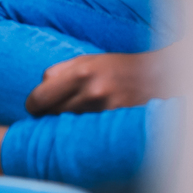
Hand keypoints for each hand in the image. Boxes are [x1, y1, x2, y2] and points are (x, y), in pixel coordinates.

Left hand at [24, 51, 168, 116]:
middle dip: (48, 113)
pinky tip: (88, 126)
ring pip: (68, 123)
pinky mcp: (116, 123)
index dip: (33, 105)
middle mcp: (91, 92)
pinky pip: (87, 131)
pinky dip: (83, 129)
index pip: (40, 97)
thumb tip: (39, 89)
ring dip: (66, 122)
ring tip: (75, 116)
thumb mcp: (88, 60)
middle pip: (51, 112)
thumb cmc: (118, 67)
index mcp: (81, 72)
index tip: (35, 108)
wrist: (159, 77)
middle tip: (52, 113)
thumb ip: (60, 73)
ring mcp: (104, 110)